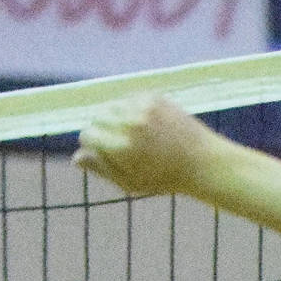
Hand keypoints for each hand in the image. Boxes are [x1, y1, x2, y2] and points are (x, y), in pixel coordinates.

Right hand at [74, 95, 222, 198]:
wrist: (204, 162)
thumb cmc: (165, 178)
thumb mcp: (130, 184)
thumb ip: (102, 169)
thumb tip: (76, 157)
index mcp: (121, 147)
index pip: (87, 134)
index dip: (95, 145)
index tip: (109, 153)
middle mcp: (130, 124)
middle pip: (96, 117)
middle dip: (104, 130)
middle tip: (124, 144)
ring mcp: (143, 107)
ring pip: (111, 105)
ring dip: (116, 117)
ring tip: (136, 133)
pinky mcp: (154, 97)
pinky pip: (128, 98)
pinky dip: (132, 108)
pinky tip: (147, 123)